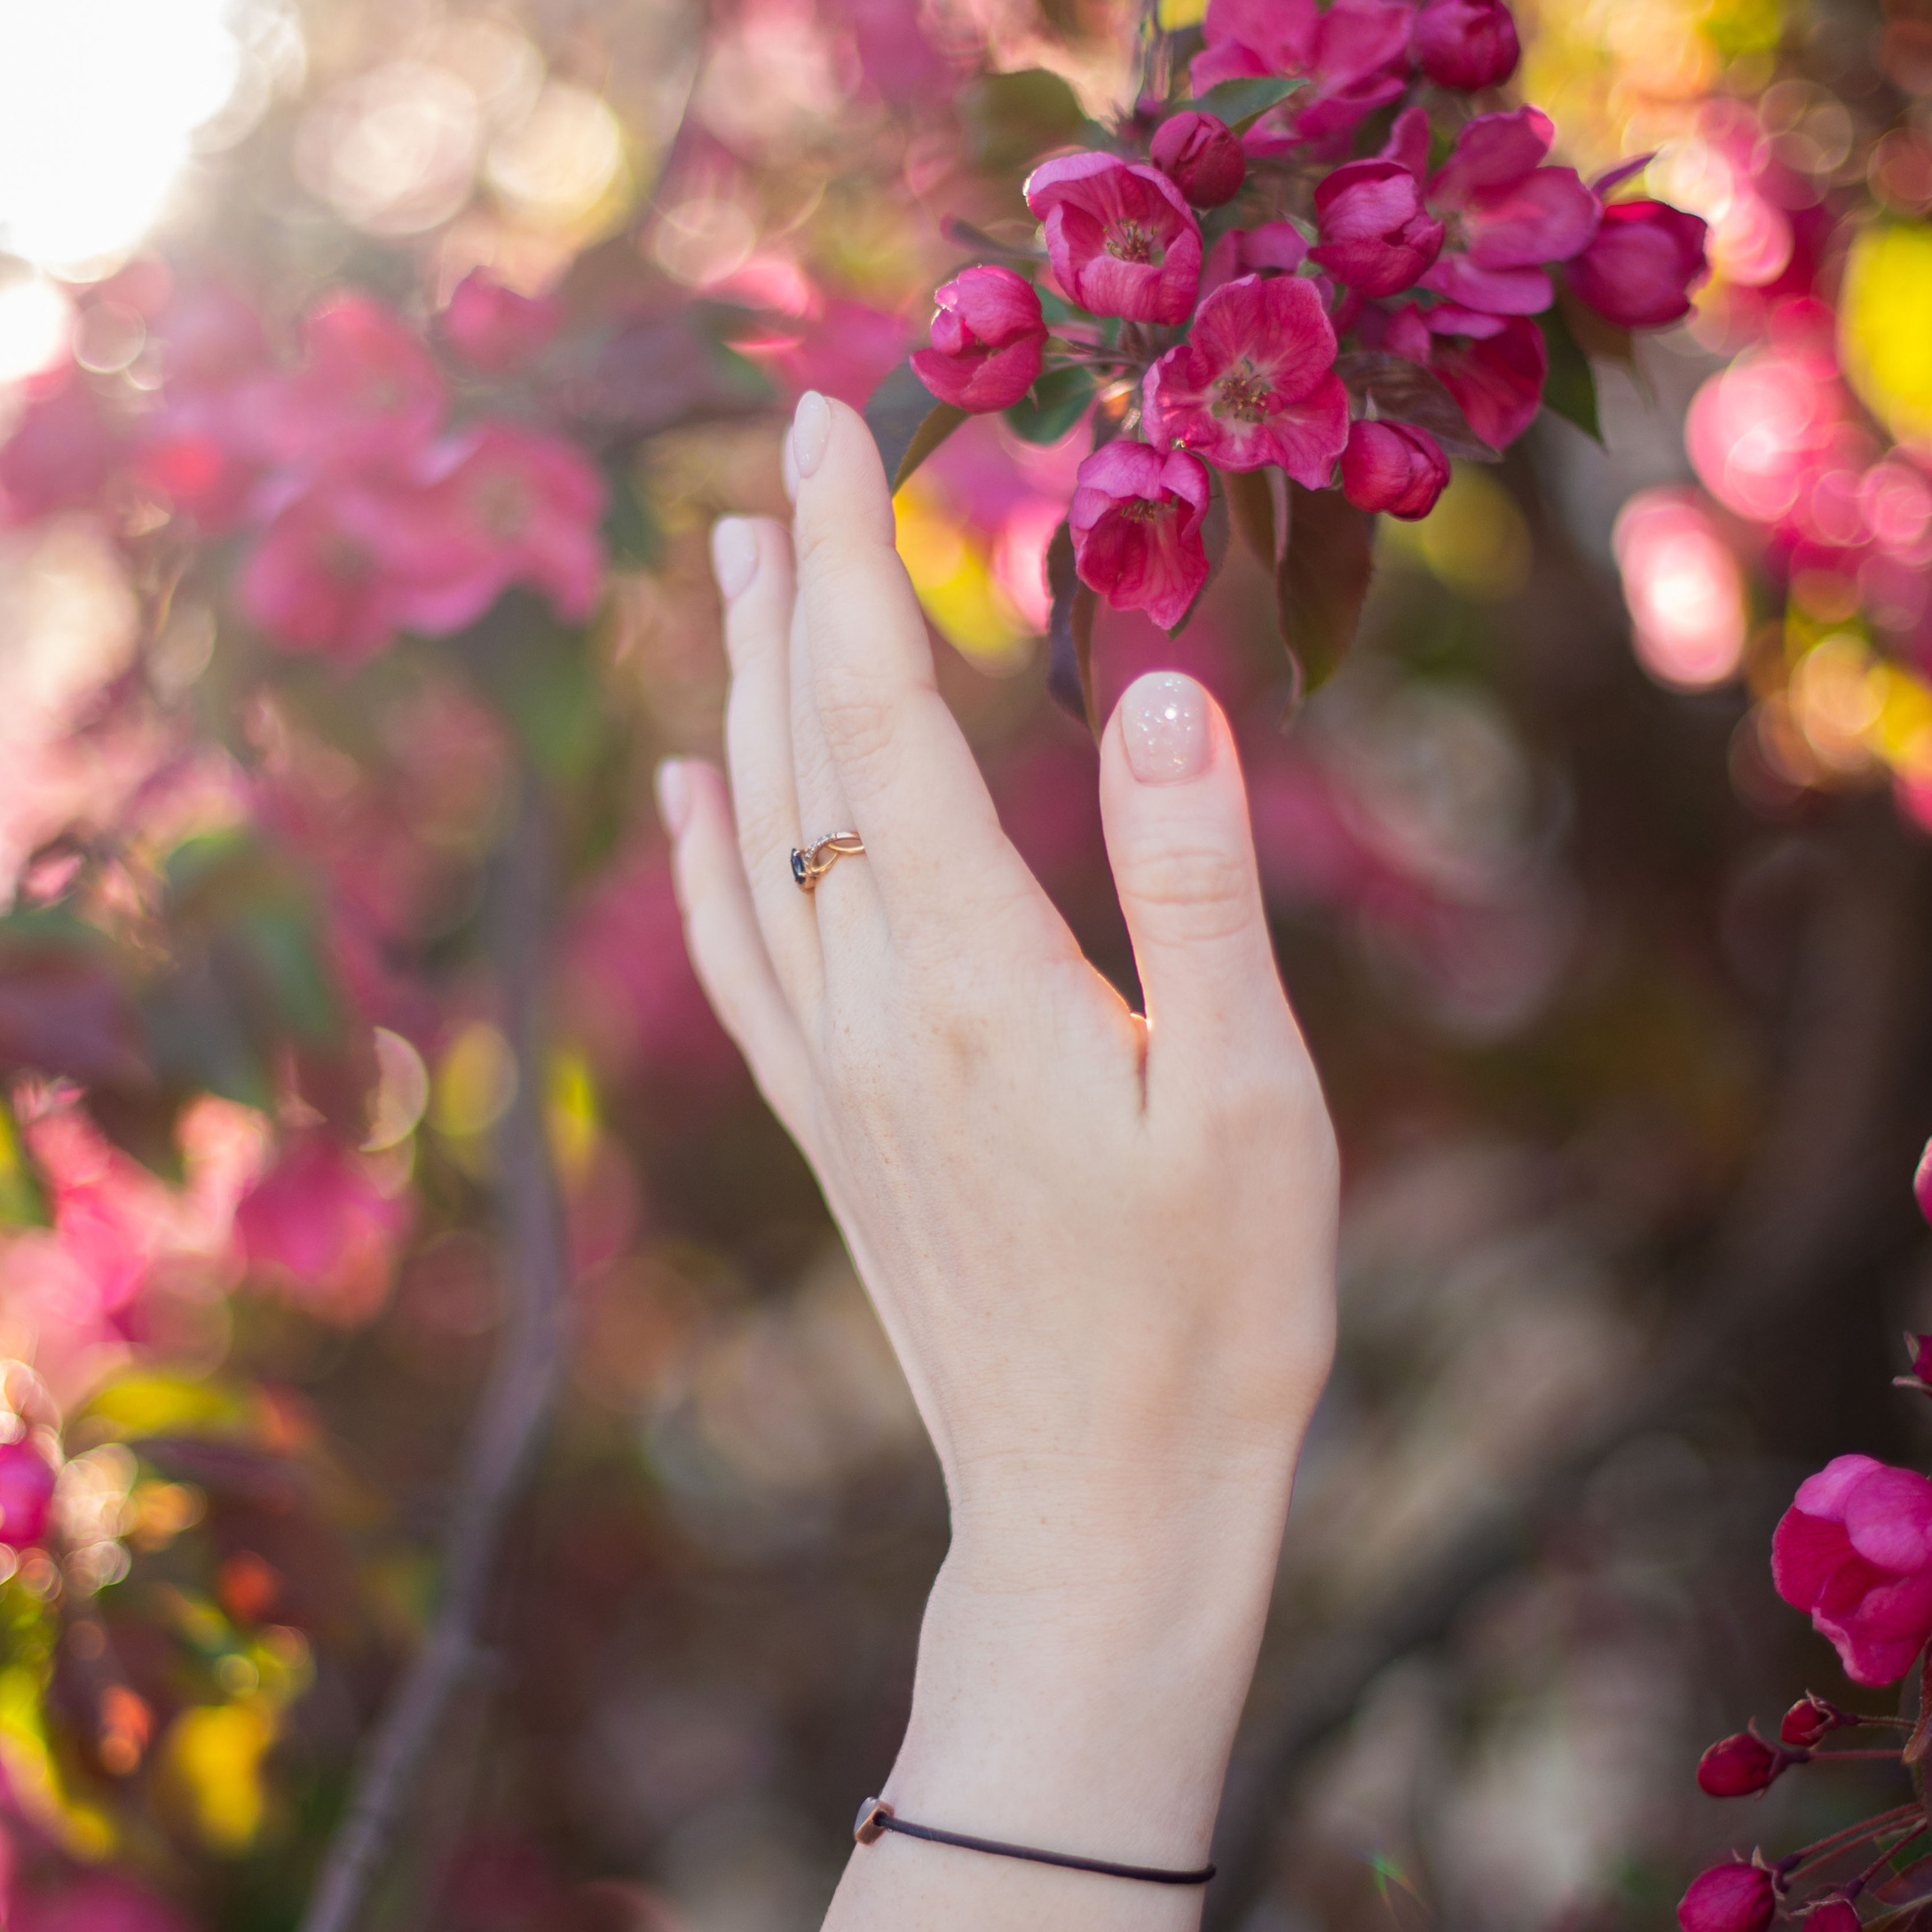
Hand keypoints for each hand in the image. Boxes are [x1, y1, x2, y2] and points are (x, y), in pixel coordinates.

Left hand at [656, 389, 1340, 1931]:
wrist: (1098, 1514)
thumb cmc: (1209, 1317)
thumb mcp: (1248, 1101)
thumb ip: (1191, 888)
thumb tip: (1144, 689)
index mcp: (974, 979)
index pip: (884, 717)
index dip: (852, 559)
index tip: (831, 417)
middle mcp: (872, 1008)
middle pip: (799, 753)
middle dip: (787, 587)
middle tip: (781, 445)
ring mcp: (835, 1073)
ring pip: (750, 839)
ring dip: (737, 693)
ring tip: (727, 569)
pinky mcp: (833, 1131)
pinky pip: (734, 956)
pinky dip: (698, 851)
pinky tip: (683, 793)